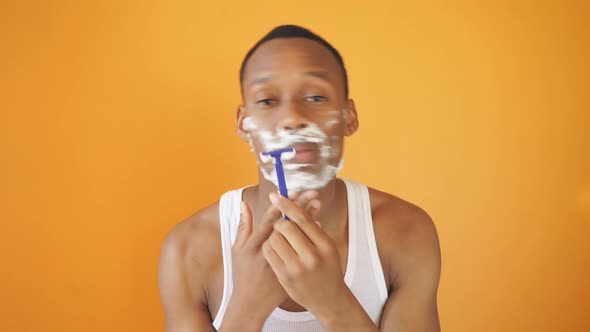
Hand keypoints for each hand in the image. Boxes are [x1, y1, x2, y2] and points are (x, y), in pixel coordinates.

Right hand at [222, 191, 321, 329]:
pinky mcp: (293, 269)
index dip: (281, 204)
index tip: (291, 190)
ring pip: (298, 237)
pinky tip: (318, 222)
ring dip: (308, 218)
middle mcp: (270, 252)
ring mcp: (283, 262)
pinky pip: (305, 248)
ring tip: (318, 202)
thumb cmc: (243, 274)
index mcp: (255, 245)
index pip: (269, 220)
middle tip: (311, 192)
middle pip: (287, 224)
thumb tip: (244, 203)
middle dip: (300, 207)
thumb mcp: (238, 250)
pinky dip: (311, 235)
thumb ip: (243, 226)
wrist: (251, 304)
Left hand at [262, 192, 348, 318]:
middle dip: (280, 221)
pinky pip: (269, 253)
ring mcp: (297, 269)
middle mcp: (312, 257)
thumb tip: (302, 203)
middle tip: (281, 223)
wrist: (329, 300)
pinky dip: (269, 246)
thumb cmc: (328, 268)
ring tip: (280, 238)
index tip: (276, 195)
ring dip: (274, 234)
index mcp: (325, 245)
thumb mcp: (328, 247)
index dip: (288, 204)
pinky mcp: (285, 278)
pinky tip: (275, 248)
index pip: (303, 219)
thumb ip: (314, 227)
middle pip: (286, 227)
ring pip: (274, 239)